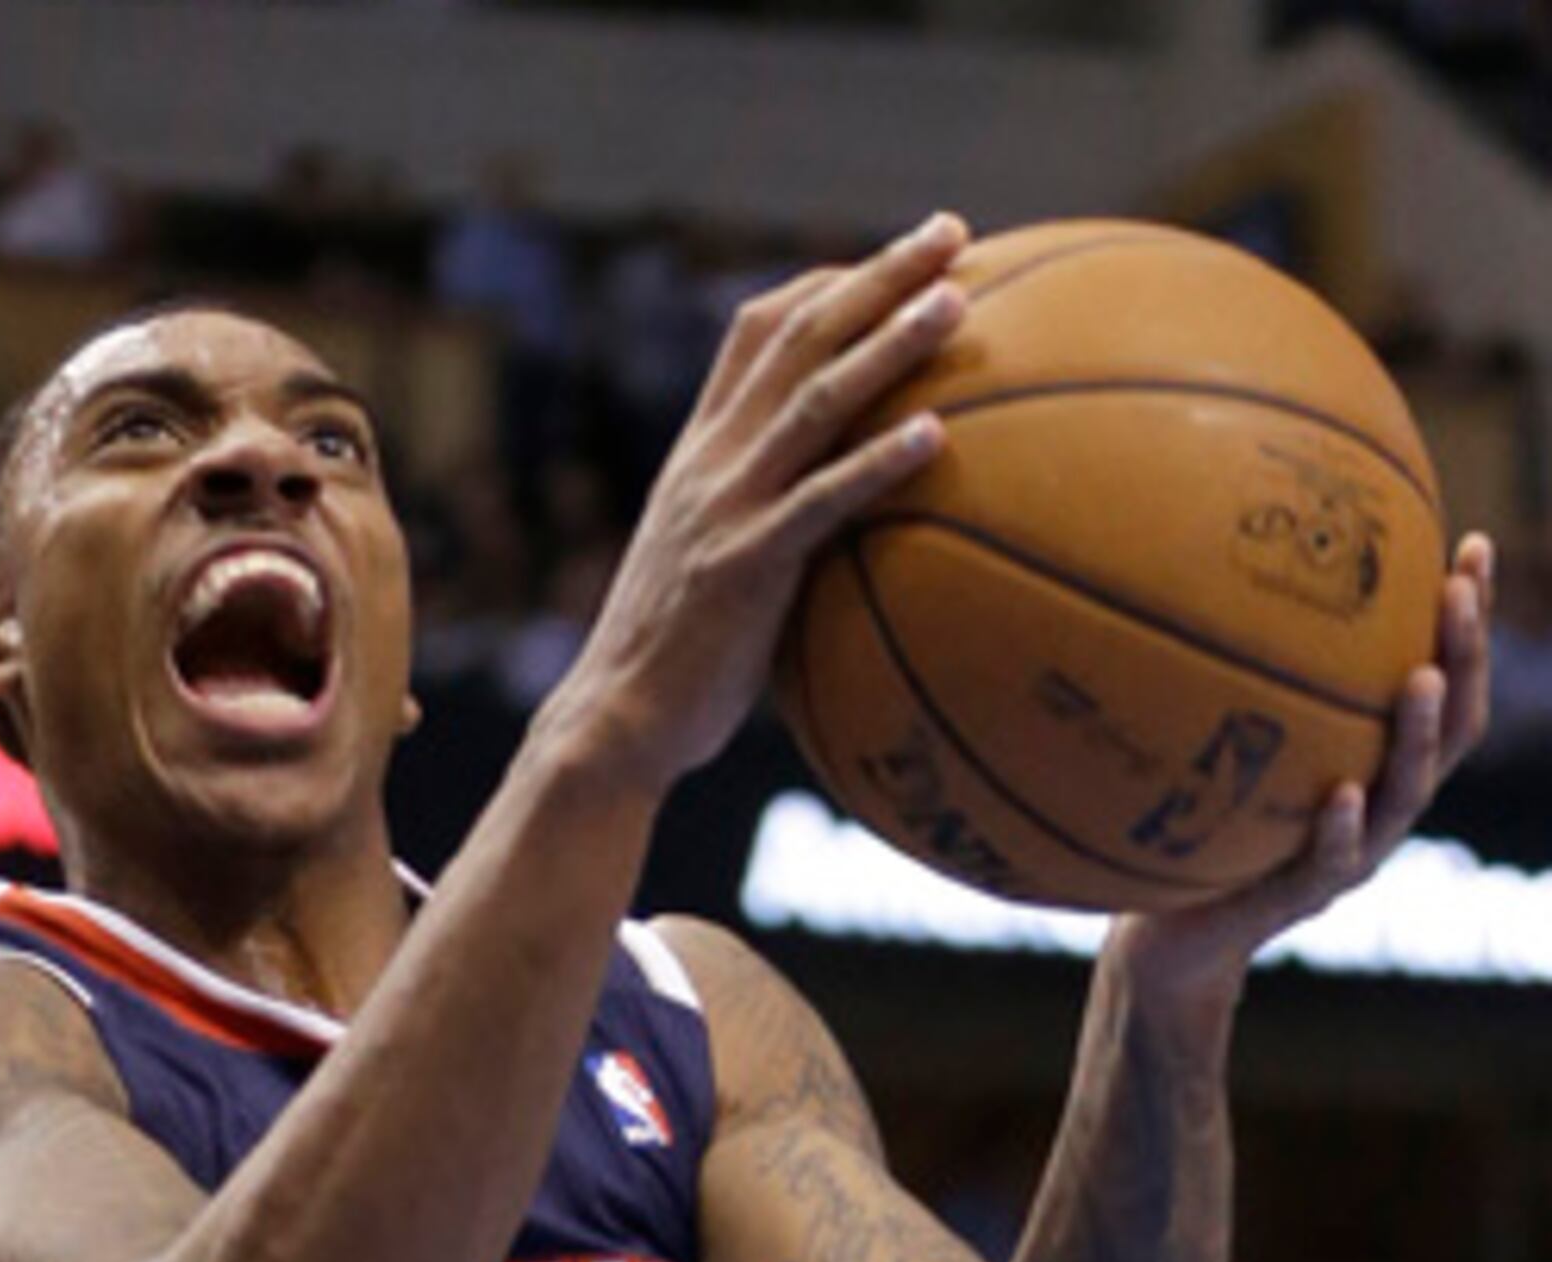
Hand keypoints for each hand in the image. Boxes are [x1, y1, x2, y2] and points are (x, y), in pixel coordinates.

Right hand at [552, 212, 971, 785]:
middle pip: (794, 340)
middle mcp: (709, 463)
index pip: (753, 334)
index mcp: (700, 453)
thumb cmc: (675, 657)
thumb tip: (850, 508)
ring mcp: (724, 511)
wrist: (611, 722)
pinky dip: (876, 465)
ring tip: (956, 303)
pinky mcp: (743, 570)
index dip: (828, 284)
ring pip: (811, 403)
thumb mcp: (710, 557)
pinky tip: (937, 437)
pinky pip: (819, 505)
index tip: (898, 257)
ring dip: (886, 346)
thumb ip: (766, 513)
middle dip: (875, 276)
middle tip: (951, 232)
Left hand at [1116, 532, 1498, 1000]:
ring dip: (1417, 733)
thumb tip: (1192, 567)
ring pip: (1406, 792)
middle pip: (1450, 725)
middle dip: (1463, 655)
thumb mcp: (1216, 745)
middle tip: (1457, 590)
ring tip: (1421, 677)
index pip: (1443, 679)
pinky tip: (1342, 794)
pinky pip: (1331, 863)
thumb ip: (1227, 683)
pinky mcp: (1301, 899)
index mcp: (1374, 762)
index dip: (1464, 621)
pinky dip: (1340, 828)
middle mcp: (1380, 804)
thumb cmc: (1194, 830)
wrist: (1166, 938)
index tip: (1467, 545)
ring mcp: (1350, 854)